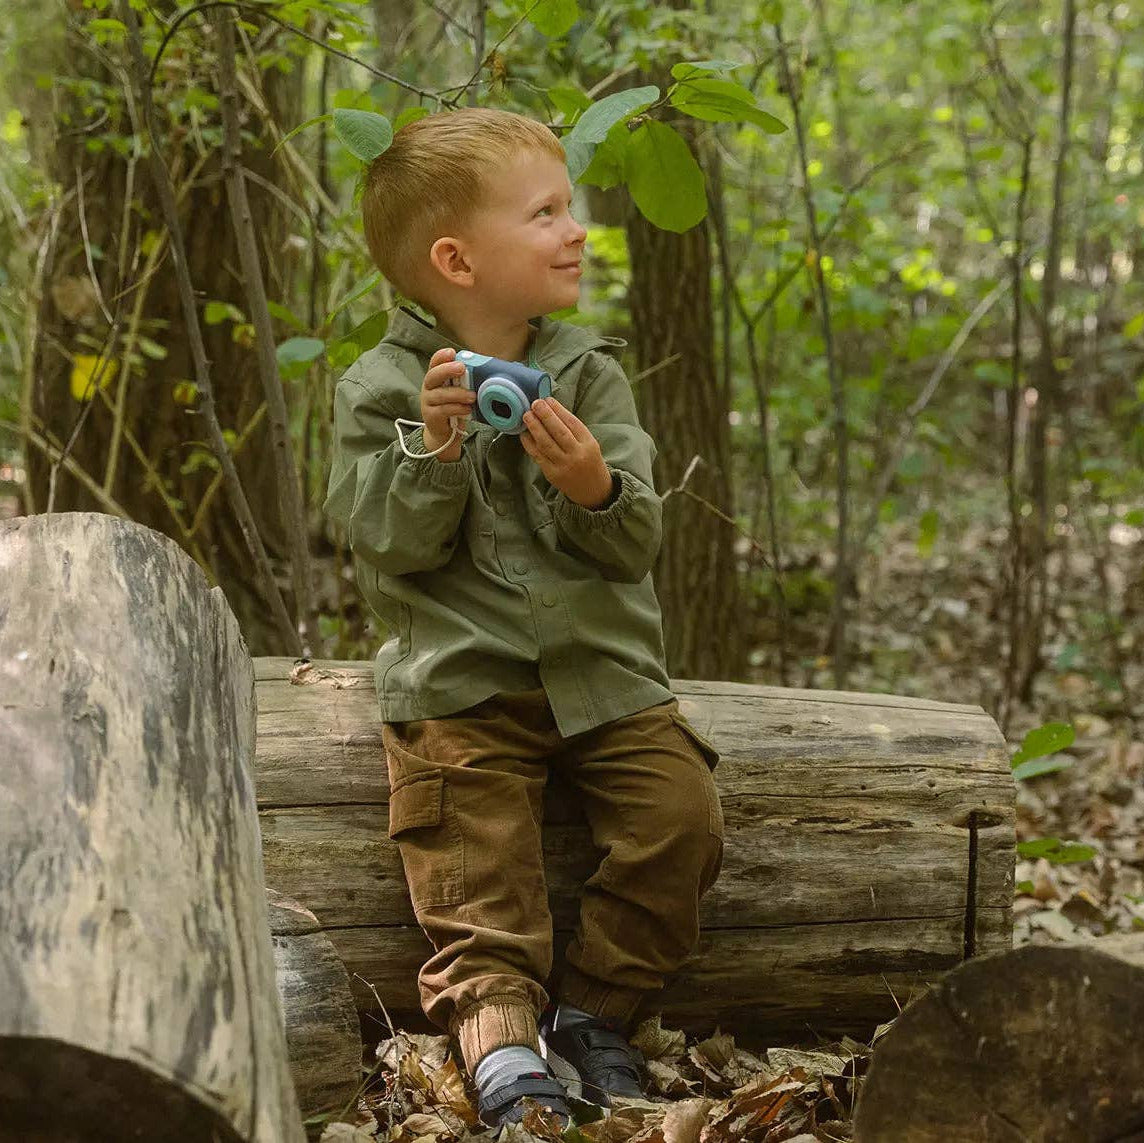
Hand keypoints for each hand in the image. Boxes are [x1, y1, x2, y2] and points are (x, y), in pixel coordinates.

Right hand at [420, 347, 476, 461]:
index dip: (441, 356)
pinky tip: (468, 409)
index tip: (452, 352)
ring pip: (440, 394)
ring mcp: (428, 402)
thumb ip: (465, 381)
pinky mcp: (431, 416)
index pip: (435, 363)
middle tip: (461, 368)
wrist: (445, 434)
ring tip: (472, 396)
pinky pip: (443, 410)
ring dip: (458, 393)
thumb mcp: (459, 392)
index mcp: (436, 378)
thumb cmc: (454, 408)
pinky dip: (457, 408)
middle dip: (447, 370)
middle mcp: (428, 387)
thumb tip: (487, 371)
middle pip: (433, 375)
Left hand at [520, 397, 613, 508]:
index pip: (572, 423)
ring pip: (546, 443)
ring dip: (534, 427)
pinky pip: (538, 456)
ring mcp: (564, 465)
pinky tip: (524, 433)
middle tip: (535, 403)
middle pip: (559, 432)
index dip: (558, 410)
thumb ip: (573, 429)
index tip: (547, 399)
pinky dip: (529, 444)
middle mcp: (577, 455)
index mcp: (589, 444)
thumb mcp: (589, 443)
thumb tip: (551, 409)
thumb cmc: (589, 462)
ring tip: (527, 415)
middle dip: (545, 416)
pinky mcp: (552, 474)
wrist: (593, 490)